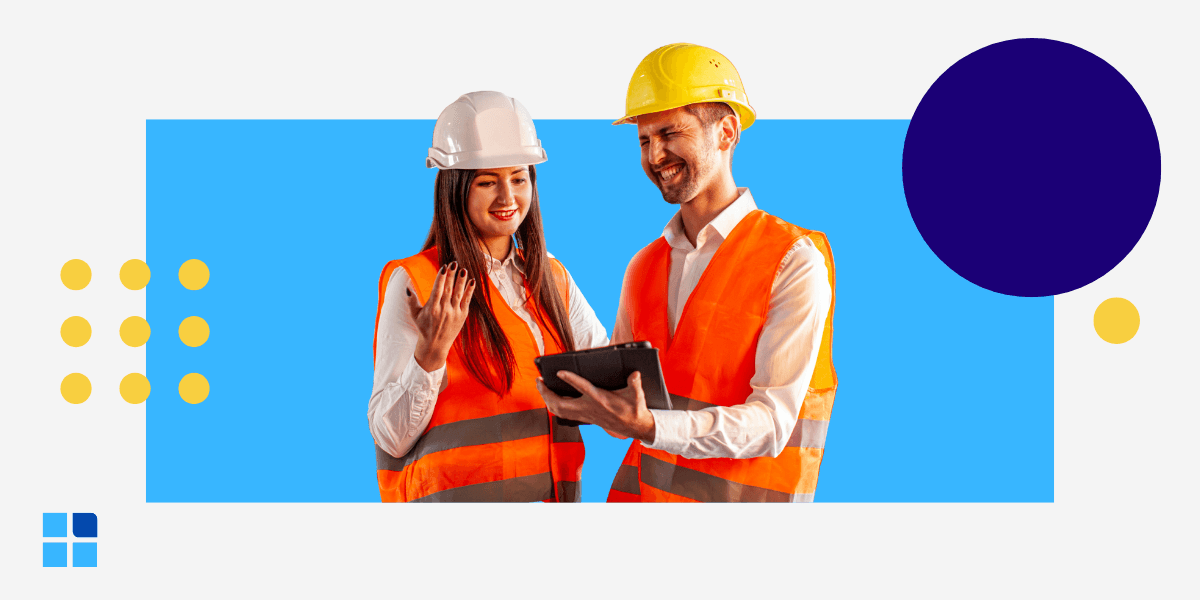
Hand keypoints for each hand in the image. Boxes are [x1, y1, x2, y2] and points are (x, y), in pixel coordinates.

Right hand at [408, 262, 474, 371]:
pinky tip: (472, 281)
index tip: (443, 267)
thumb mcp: (415, 315)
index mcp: (432, 309)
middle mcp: (444, 310)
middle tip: (454, 263)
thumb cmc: (424, 327)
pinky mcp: (462, 316)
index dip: (441, 278)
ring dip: (462, 281)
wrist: (436, 345)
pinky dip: (470, 291)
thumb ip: (412, 300)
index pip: (437, 289)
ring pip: (459, 293)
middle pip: (449, 289)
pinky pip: (467, 301)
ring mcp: (454, 313)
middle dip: (451, 275)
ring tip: (464, 269)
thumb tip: (407, 287)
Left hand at [536, 371, 655, 443]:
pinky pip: (562, 413)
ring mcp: (584, 414)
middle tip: (538, 380)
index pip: (583, 388)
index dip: (570, 379)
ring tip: (540, 386)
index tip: (559, 371)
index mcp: (600, 399)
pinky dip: (553, 405)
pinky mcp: (583, 417)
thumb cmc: (634, 409)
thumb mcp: (637, 395)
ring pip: (558, 410)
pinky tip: (549, 397)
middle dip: (546, 392)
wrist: (634, 427)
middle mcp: (588, 408)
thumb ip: (635, 383)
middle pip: (561, 403)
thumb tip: (635, 373)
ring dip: (546, 399)